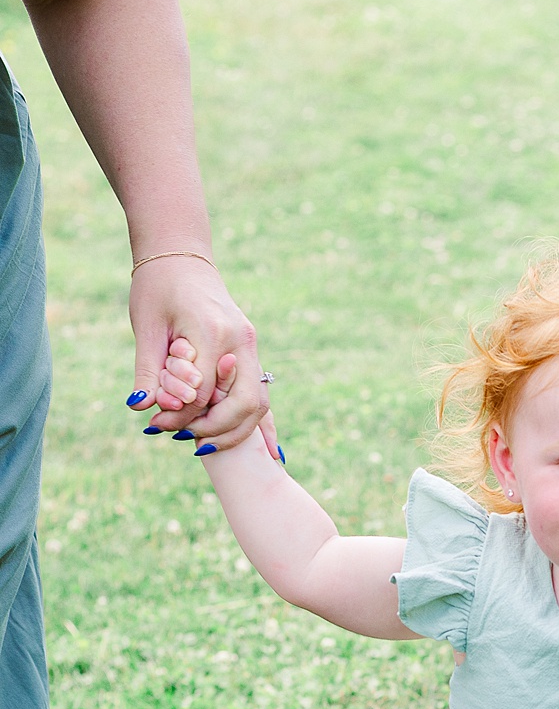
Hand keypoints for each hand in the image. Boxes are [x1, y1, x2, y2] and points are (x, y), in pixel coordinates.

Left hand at [127, 254, 270, 449]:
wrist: (180, 256)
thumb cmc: (157, 287)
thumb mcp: (146, 327)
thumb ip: (148, 371)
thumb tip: (139, 408)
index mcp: (213, 332)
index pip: (202, 393)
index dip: (180, 415)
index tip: (156, 424)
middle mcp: (240, 340)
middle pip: (243, 404)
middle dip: (216, 430)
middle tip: (188, 441)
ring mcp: (250, 346)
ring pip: (258, 403)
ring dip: (237, 431)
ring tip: (207, 444)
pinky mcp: (250, 351)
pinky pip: (262, 394)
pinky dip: (262, 424)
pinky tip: (268, 453)